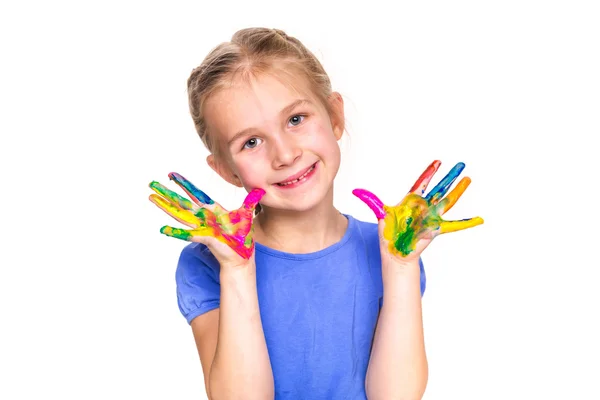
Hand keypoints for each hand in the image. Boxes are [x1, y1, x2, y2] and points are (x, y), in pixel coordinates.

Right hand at [149, 172, 264, 262]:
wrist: (242, 256)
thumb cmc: (241, 237)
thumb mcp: (246, 215)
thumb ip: (250, 201)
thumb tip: (260, 190)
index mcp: (211, 210)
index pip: (195, 194)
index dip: (184, 184)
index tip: (172, 174)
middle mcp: (203, 218)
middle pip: (181, 203)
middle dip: (167, 193)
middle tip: (152, 184)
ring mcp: (202, 228)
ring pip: (180, 215)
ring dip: (165, 207)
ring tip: (151, 198)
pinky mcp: (205, 238)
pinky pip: (189, 234)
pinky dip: (177, 232)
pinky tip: (163, 229)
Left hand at [353, 160, 482, 262]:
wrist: (394, 251)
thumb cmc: (389, 234)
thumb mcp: (380, 214)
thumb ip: (371, 201)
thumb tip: (356, 190)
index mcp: (411, 201)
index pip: (422, 183)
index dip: (430, 172)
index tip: (438, 161)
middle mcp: (424, 207)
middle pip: (439, 188)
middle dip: (449, 176)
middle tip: (460, 164)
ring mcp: (431, 217)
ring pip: (447, 201)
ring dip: (458, 191)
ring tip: (468, 180)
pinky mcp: (435, 229)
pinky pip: (454, 226)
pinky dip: (466, 223)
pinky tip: (479, 219)